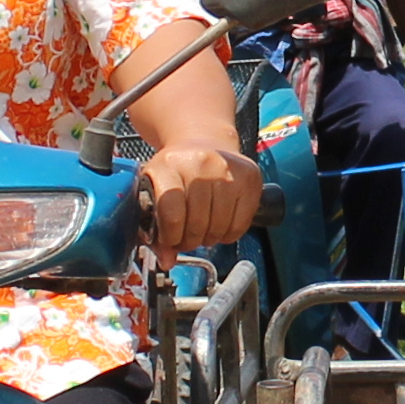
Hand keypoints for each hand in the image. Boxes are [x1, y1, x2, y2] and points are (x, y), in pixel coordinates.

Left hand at [139, 138, 262, 252]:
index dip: (170, 236)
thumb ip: (155, 228)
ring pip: (219, 226)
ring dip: (209, 239)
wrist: (204, 141)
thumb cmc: (177, 171)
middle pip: (197, 223)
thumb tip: (166, 261)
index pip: (171, 213)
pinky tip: (219, 226)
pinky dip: (228, 234)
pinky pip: (240, 224)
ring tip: (202, 231)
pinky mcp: (249, 177)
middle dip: (189, 241)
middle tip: (186, 240)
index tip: (170, 241)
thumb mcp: (156, 191)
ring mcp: (227, 169)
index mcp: (168, 165)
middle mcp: (199, 163)